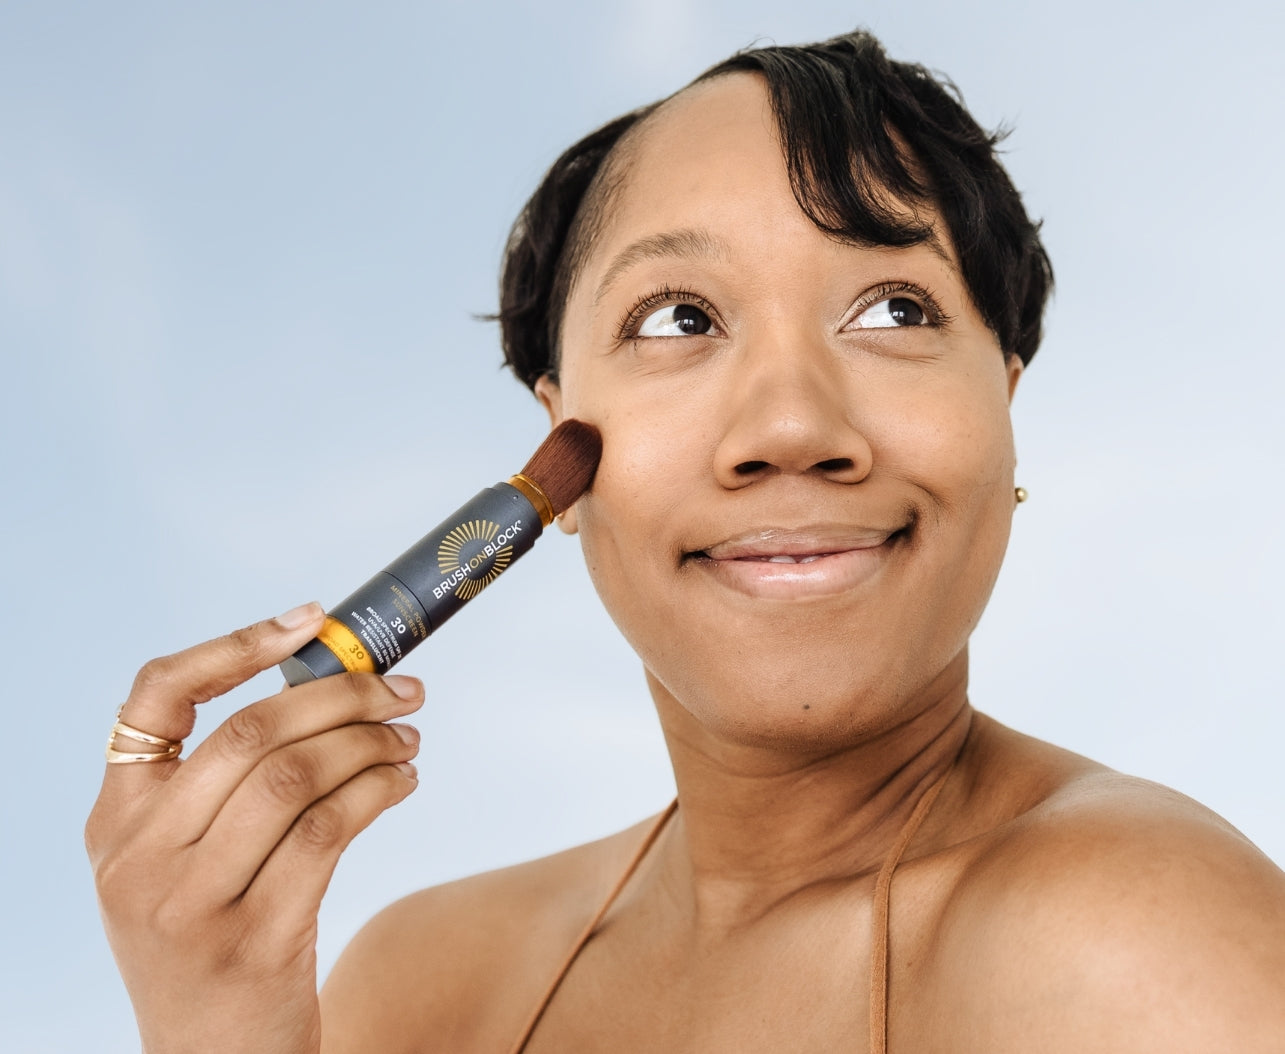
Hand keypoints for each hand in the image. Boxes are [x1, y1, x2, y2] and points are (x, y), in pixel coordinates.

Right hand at [85, 604, 422, 1053]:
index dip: (235, 645)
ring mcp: (189, 904)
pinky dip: (377, 792)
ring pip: (295, 778)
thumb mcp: (188, 864)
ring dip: (369, 745)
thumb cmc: (215, 941)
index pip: (155, 698)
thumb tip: (334, 687)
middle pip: (249, 733)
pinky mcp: (251, 941)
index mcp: (116, 823)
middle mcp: (138, 858)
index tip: (310, 621)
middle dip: (341, 697)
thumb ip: (227, 787)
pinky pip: (328, 832)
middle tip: (403, 688)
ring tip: (409, 739)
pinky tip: (403, 784)